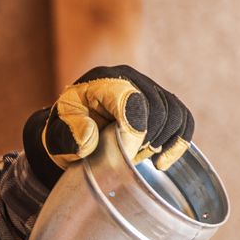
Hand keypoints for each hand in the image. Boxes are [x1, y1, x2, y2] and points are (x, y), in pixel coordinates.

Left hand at [23, 65, 194, 185]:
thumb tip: (89, 138)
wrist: (71, 130)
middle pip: (159, 109)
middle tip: (128, 157)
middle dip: (147, 140)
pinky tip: (163, 161)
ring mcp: (148, 87)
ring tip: (141, 157)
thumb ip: (69, 136)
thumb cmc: (65, 132)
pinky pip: (183, 118)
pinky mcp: (160, 102)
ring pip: (175, 113)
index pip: (133, 103)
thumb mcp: (56, 135)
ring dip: (163, 142)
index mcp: (103, 82)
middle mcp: (130, 78)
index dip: (133, 135)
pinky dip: (179, 141)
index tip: (123, 156)